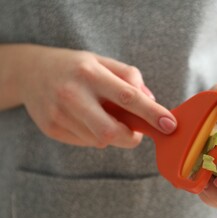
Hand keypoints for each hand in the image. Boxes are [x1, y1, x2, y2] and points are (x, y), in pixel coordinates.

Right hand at [18, 45, 176, 147]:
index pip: (128, 97)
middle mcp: (72, 94)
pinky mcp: (51, 129)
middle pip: (111, 131)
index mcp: (90, 73)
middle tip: (136, 132)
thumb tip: (151, 100)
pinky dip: (95, 136)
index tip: (170, 125)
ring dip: (112, 134)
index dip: (152, 113)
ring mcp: (59, 114)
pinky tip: (87, 120)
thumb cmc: (76, 67)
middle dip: (131, 138)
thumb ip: (129, 77)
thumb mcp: (102, 61)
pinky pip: (85, 142)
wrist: (31, 72)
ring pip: (99, 140)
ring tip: (103, 116)